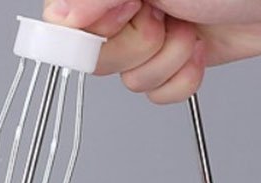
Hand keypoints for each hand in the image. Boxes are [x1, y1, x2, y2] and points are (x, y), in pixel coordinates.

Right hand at [43, 0, 260, 102]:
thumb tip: (60, 17)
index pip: (65, 22)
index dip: (94, 30)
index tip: (125, 14)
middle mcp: (122, 8)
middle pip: (95, 57)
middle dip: (140, 44)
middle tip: (168, 16)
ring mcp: (147, 36)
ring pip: (129, 81)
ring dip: (167, 61)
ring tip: (191, 29)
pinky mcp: (172, 62)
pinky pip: (157, 95)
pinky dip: (182, 80)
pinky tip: (200, 52)